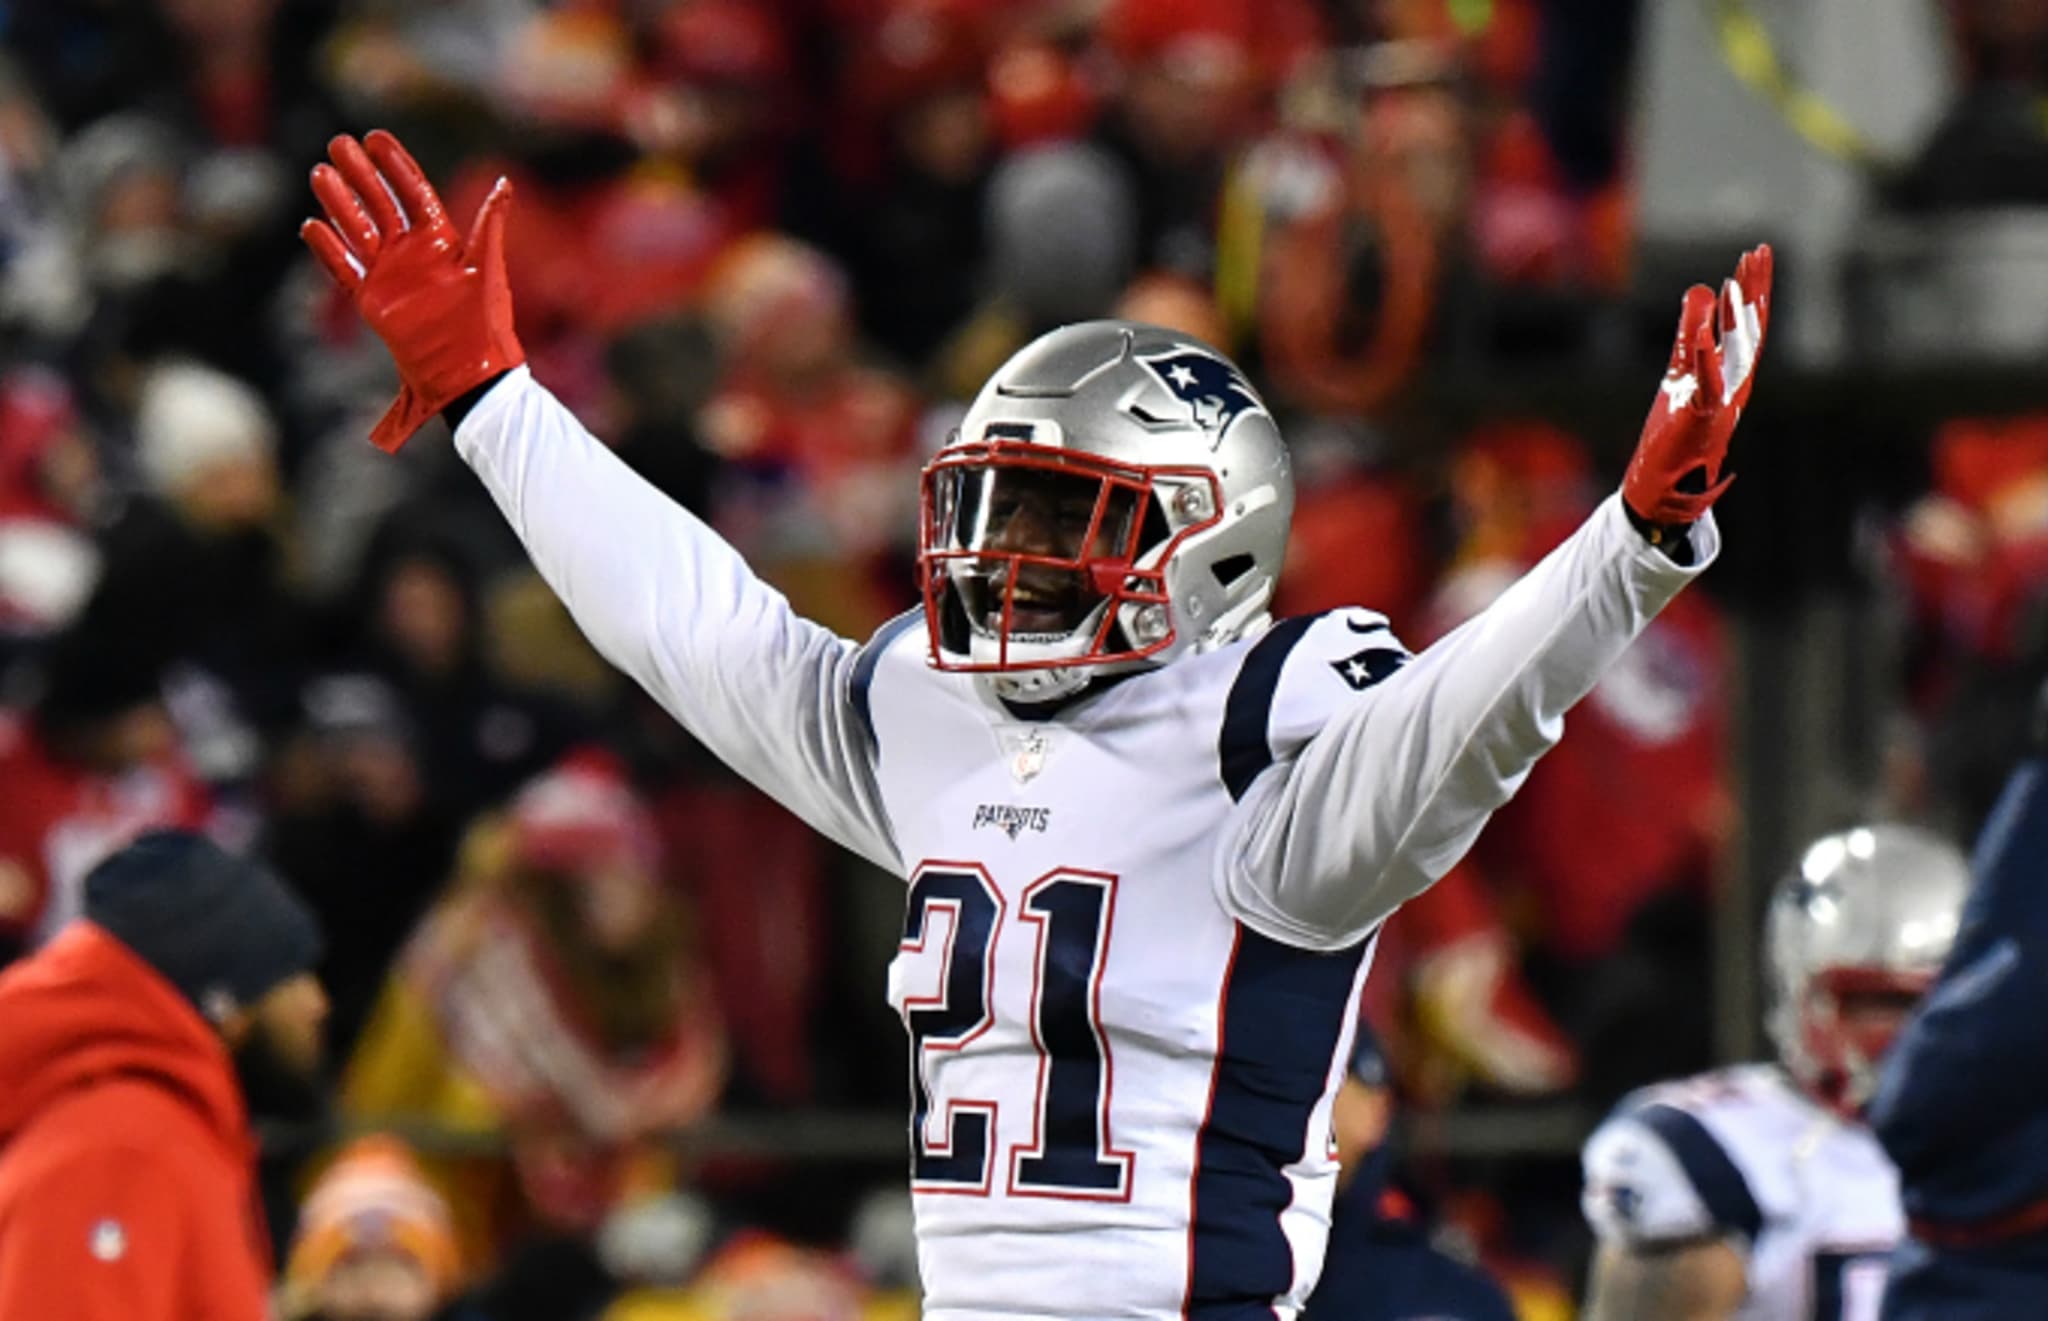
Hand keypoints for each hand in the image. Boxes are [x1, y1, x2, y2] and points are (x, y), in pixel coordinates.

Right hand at [301, 131, 523, 451]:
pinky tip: (310, 225)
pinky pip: (344, 269)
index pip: (413, 192)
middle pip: (380, 203)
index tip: (374, 137)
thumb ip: (489, 225)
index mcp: (442, 240)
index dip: (395, 165)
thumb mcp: (487, 269)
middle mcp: (412, 252)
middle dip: (359, 174)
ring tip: (318, 173)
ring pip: (357, 229)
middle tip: (337, 143)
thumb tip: (505, 183)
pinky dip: (328, 249)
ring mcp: (390, 274)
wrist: (468, 371)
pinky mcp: (372, 300)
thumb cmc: (485, 322)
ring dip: (339, 202)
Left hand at [1622, 244, 1771, 530]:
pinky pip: (1706, 385)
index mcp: (1732, 374)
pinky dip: (1704, 357)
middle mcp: (1733, 386)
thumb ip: (1691, 335)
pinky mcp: (1700, 420)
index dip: (1753, 288)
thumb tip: (1701, 289)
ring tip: (1734, 279)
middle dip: (1753, 291)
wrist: (1666, 488)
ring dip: (1734, 316)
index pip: (1747, 323)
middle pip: (1748, 331)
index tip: (1756, 253)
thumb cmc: (1676, 434)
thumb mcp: (1683, 374)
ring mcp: (1719, 403)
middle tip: (1759, 252)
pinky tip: (1703, 328)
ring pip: (1733, 353)